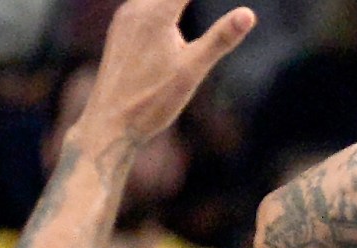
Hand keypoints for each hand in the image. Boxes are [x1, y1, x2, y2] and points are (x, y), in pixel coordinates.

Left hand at [71, 0, 253, 146]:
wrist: (107, 126)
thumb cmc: (150, 102)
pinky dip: (162, 5)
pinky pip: (145, 4)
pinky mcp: (119, 30)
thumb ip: (220, 39)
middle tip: (187, 46)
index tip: (237, 6)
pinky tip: (169, 11)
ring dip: (175, 2)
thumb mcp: (191, 71)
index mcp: (155, 13)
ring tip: (181, 23)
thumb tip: (249, 14)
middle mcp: (136, 8)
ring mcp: (124, 18)